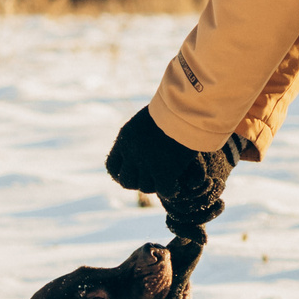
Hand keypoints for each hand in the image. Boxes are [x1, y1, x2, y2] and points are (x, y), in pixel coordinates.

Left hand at [105, 108, 241, 232]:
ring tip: (168, 178)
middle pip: (127, 182)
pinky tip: (177, 184)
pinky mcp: (165, 173)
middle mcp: (132, 154)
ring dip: (156, 185)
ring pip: (145, 187)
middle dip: (139, 182)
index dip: (121, 174)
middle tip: (152, 178)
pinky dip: (171, 190)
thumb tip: (146, 143)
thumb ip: (142, 135)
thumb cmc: (173, 107)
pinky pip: (164, 191)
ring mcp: (147, 165)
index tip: (133, 174)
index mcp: (125, 139)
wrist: (186, 109)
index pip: (112, 167)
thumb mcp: (148, 119)